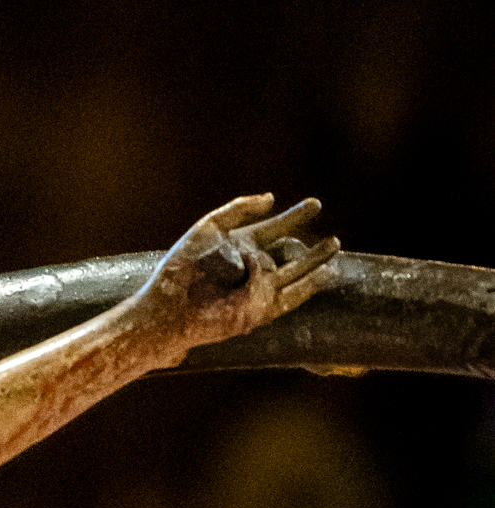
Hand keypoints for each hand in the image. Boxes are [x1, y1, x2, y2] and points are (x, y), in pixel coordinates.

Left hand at [137, 195, 339, 355]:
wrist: (171, 305)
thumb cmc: (183, 266)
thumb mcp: (211, 227)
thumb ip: (240, 210)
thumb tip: (272, 198)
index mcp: (240, 246)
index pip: (274, 229)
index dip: (295, 216)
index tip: (316, 205)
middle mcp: (253, 268)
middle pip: (289, 254)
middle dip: (313, 248)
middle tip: (335, 239)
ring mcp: (259, 289)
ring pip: (296, 273)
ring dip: (316, 262)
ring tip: (335, 248)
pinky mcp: (262, 309)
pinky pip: (293, 296)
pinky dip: (311, 284)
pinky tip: (327, 273)